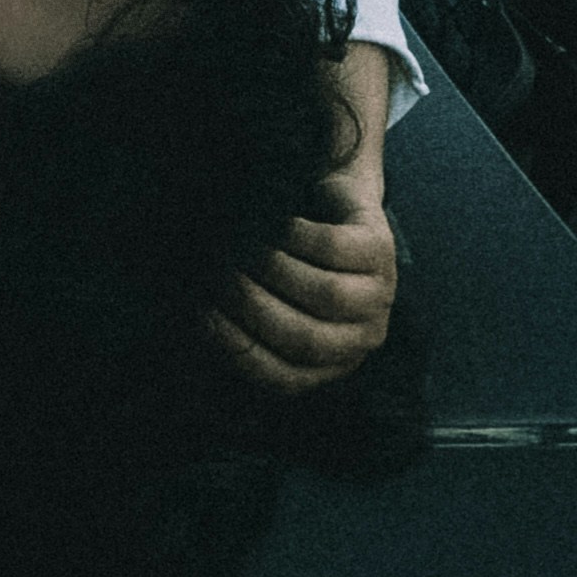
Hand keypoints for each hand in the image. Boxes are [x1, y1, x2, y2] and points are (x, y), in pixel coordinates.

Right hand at [209, 190, 397, 395]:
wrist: (330, 199)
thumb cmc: (289, 259)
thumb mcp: (266, 299)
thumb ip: (239, 322)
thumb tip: (196, 324)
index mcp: (332, 363)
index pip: (284, 377)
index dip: (239, 350)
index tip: (202, 316)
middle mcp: (363, 337)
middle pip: (305, 339)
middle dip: (252, 307)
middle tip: (217, 275)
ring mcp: (379, 293)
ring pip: (324, 295)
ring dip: (274, 270)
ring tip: (240, 248)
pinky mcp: (380, 248)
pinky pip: (334, 249)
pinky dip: (296, 237)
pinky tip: (272, 225)